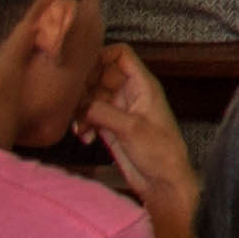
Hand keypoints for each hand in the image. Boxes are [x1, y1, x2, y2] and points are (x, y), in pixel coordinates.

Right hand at [80, 47, 200, 237]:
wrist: (163, 182)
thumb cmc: (160, 152)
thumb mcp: (131, 129)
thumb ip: (103, 112)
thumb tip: (79, 103)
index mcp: (143, 85)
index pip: (120, 54)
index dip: (100, 57)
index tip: (83, 73)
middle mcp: (130, 93)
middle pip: (99, 74)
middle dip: (84, 88)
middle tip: (75, 104)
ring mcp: (119, 110)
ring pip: (91, 97)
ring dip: (80, 109)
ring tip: (80, 127)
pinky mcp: (110, 127)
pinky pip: (89, 116)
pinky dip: (83, 124)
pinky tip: (86, 139)